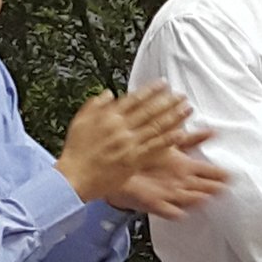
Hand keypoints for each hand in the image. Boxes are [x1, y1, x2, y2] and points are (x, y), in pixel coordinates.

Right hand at [54, 81, 193, 201]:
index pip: (134, 99)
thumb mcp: (80, 122)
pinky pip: (155, 148)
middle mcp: (120, 128)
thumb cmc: (76, 152)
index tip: (163, 84)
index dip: (151, 90)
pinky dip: (168, 140)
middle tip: (181, 95)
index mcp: (108, 117)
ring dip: (174, 116)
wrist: (74, 177)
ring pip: (156, 127)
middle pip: (149, 111)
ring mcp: (129, 144)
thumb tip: (108, 93)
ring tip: (187, 109)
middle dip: (168, 101)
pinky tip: (181, 133)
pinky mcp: (134, 160)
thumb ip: (94, 105)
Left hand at [103, 125, 226, 217]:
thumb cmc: (144, 156)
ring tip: (206, 197)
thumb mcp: (169, 142)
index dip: (219, 174)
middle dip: (212, 187)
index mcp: (184, 168)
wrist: (120, 169)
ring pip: (188, 198)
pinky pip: (167, 210)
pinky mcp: (153, 203)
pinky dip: (174, 212)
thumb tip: (206, 124)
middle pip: (201, 186)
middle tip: (224, 187)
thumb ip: (189, 136)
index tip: (231, 175)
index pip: (207, 172)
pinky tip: (181, 212)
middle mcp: (179, 182)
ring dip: (196, 199)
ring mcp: (168, 194)